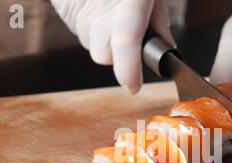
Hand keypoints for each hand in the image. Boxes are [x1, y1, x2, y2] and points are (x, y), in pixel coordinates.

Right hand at [51, 0, 174, 93]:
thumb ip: (159, 23)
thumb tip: (168, 50)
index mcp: (128, 4)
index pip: (126, 43)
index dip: (128, 71)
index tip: (132, 87)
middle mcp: (101, 8)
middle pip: (103, 56)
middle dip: (116, 56)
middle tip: (127, 39)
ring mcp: (79, 9)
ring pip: (90, 45)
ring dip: (102, 40)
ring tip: (110, 16)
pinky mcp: (64, 8)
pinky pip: (77, 31)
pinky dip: (89, 28)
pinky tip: (96, 9)